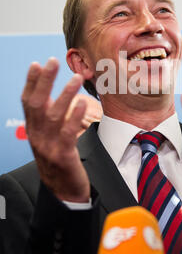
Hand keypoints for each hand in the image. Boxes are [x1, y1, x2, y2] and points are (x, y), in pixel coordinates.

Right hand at [21, 58, 89, 201]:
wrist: (63, 191)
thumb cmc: (58, 159)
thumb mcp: (48, 136)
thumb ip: (48, 116)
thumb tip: (50, 92)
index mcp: (33, 129)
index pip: (28, 102)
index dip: (31, 83)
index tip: (37, 64)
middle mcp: (37, 136)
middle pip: (37, 104)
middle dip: (44, 81)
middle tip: (53, 62)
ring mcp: (48, 146)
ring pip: (53, 116)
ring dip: (64, 95)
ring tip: (76, 78)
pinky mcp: (63, 156)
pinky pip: (68, 133)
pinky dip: (74, 117)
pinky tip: (82, 104)